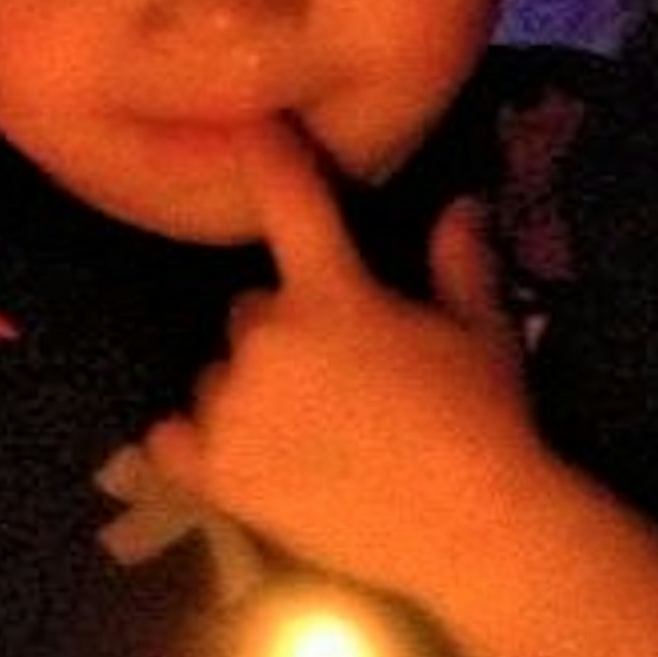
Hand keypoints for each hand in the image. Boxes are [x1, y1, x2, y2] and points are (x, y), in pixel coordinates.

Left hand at [139, 120, 537, 595]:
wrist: (473, 530)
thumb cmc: (487, 422)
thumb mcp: (482, 333)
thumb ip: (459, 263)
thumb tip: (458, 204)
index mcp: (331, 295)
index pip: (291, 203)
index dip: (271, 158)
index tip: (254, 126)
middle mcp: (267, 341)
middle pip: (249, 312)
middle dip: (284, 333)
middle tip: (336, 380)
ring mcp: (234, 408)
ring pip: (215, 377)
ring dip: (244, 393)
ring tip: (307, 436)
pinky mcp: (217, 474)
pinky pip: (171, 440)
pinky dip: (192, 444)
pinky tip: (235, 456)